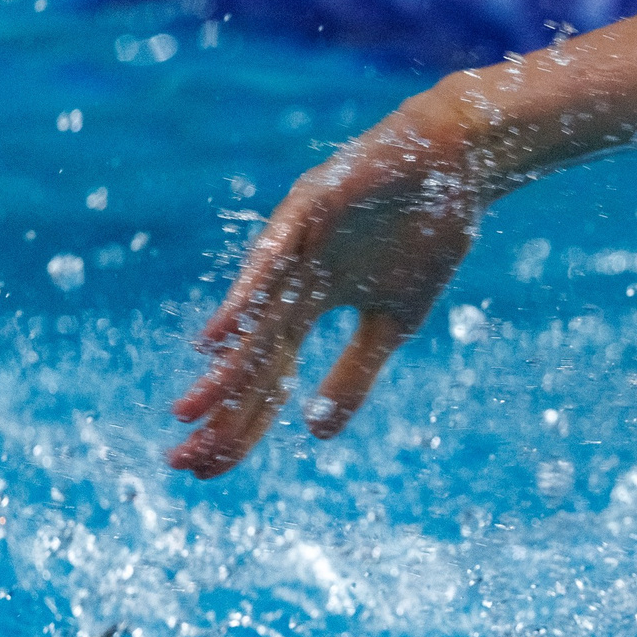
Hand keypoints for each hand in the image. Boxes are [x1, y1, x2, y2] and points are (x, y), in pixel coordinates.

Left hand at [169, 99, 480, 477]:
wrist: (454, 166)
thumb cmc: (425, 237)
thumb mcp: (394, 325)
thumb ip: (353, 375)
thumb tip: (316, 435)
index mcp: (309, 308)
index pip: (268, 379)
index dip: (240, 425)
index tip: (207, 471)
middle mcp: (289, 281)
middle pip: (250, 359)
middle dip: (220, 412)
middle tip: (183, 461)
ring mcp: (294, 246)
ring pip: (253, 317)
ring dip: (224, 366)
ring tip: (192, 411)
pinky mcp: (310, 209)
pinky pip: (273, 257)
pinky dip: (248, 296)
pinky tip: (220, 334)